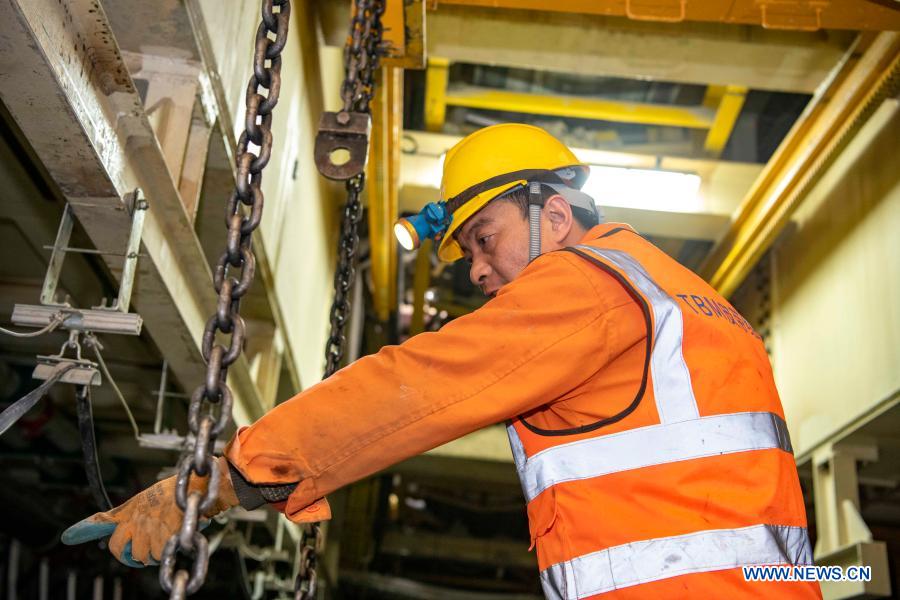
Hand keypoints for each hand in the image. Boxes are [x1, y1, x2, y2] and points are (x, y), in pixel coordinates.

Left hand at [61, 456, 238, 566]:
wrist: (199, 487)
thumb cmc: (181, 492)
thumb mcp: (151, 498)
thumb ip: (131, 513)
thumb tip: (113, 525)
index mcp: (131, 508)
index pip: (103, 520)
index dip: (84, 529)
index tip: (68, 536)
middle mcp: (133, 520)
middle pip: (118, 548)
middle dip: (128, 554)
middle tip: (141, 551)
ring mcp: (145, 530)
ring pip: (140, 556)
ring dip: (153, 552)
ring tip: (167, 536)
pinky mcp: (158, 539)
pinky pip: (157, 556)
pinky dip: (167, 550)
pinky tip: (175, 536)